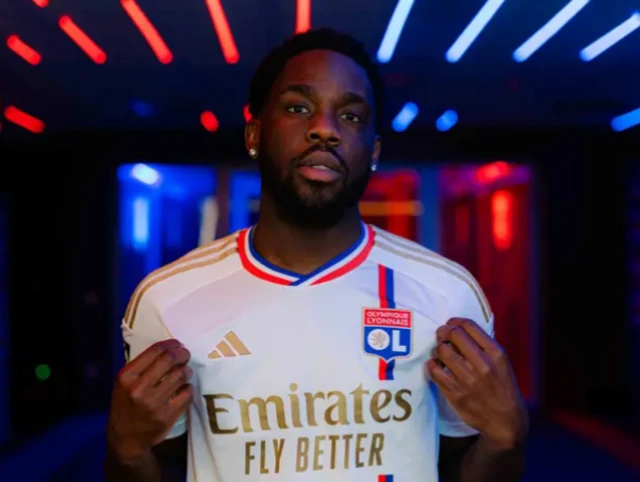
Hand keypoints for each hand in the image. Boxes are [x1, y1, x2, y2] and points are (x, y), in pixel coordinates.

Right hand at [107, 339, 193, 462]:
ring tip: (184, 372)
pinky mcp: (167, 415)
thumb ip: (141, 367)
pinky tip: (184, 389)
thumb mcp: (123, 384)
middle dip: (182, 354)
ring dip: (186, 371)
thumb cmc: (125, 406)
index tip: (178, 344)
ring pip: (181, 375)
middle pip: (170, 359)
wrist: (126, 439)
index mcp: (127, 377)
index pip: (155, 351)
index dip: (171, 344)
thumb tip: (169, 348)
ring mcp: (154, 403)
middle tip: (185, 355)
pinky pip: (187, 393)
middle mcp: (139, 388)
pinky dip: (188, 388)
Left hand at [426, 318, 527, 448]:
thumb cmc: (503, 388)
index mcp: (495, 354)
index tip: (450, 324)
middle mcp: (482, 364)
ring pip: (442, 351)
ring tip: (441, 352)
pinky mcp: (455, 393)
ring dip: (438, 348)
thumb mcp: (502, 363)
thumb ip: (484, 346)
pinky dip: (432, 364)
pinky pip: (434, 371)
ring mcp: (467, 379)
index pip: (469, 326)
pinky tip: (436, 366)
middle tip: (441, 335)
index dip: (455, 321)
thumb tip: (458, 329)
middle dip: (443, 331)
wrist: (505, 420)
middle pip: (453, 335)